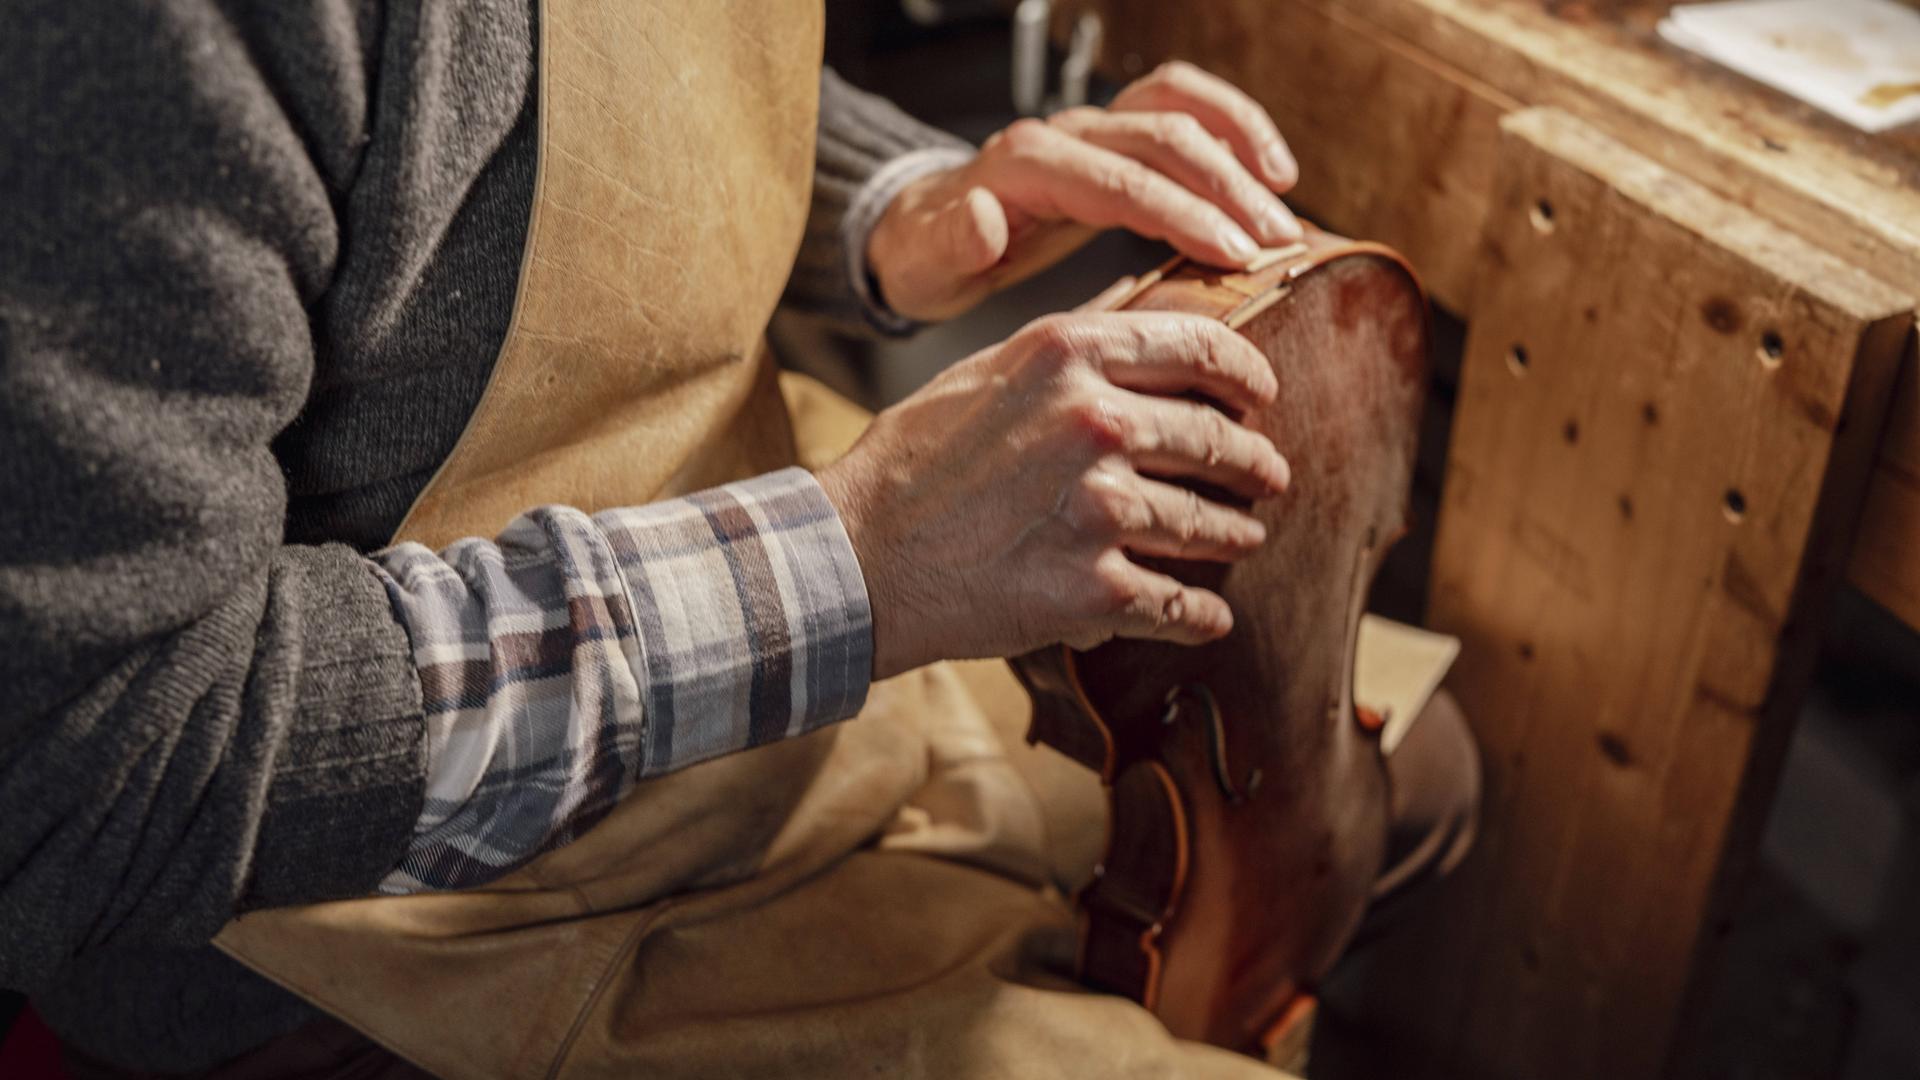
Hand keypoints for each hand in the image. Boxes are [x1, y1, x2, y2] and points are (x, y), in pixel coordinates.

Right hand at [815, 311, 1290, 680]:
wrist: (858, 560)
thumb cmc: (911, 463)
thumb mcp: (984, 370)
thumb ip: (1066, 349)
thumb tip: (1135, 316)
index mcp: (1068, 355)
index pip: (1200, 348)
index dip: (1247, 373)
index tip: (1262, 393)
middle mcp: (1095, 423)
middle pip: (1215, 439)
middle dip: (1253, 461)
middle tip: (1268, 474)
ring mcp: (1100, 511)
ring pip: (1207, 524)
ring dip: (1235, 533)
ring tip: (1244, 535)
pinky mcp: (1095, 592)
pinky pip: (1180, 604)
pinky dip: (1203, 613)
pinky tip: (1213, 615)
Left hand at [867, 61, 1300, 322]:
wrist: (916, 230)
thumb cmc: (924, 256)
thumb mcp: (921, 265)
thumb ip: (951, 242)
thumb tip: (982, 215)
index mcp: (1023, 166)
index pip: (1120, 182)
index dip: (1182, 213)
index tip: (1234, 254)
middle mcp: (1063, 133)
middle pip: (1160, 139)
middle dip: (1226, 188)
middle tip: (1276, 244)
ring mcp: (1090, 128)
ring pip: (1178, 109)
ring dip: (1240, 148)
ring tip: (1285, 203)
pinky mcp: (1112, 138)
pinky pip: (1181, 109)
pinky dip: (1231, 126)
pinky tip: (1271, 169)